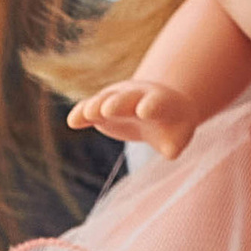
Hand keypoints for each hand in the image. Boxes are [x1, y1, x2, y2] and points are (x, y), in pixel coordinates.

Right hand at [67, 78, 202, 160]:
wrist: (157, 107)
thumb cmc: (171, 126)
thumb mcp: (177, 135)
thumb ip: (173, 145)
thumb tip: (171, 153)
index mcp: (161, 102)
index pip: (156, 102)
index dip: (150, 106)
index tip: (143, 111)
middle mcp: (137, 97)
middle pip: (126, 99)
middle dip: (118, 104)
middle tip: (108, 109)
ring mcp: (117, 100)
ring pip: (105, 101)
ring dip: (96, 107)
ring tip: (88, 113)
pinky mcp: (100, 110)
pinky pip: (88, 110)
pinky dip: (81, 114)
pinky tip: (74, 121)